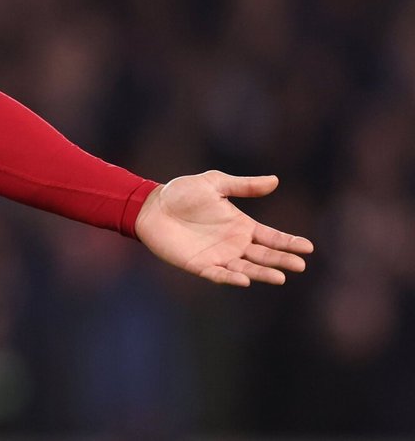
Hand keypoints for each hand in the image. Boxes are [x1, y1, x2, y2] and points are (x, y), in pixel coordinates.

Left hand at [135, 171, 312, 286]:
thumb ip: (243, 185)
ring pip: (246, 268)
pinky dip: (231, 278)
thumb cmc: (181, 193)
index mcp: (241, 225)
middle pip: (264, 255)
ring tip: (280, 276)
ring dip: (263, 273)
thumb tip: (275, 180)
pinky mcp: (200, 265)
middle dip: (282, 260)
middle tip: (300, 265)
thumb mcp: (214, 183)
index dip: (289, 242)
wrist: (151, 206)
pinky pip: (219, 275)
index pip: (271, 237)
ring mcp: (219, 256)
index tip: (308, 247)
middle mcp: (234, 244)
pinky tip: (244, 279)